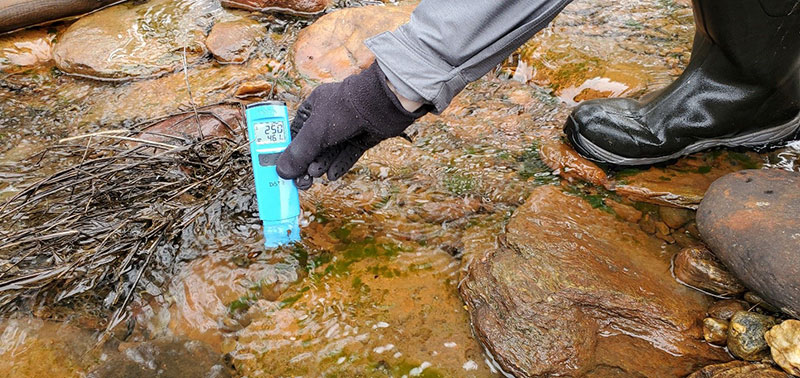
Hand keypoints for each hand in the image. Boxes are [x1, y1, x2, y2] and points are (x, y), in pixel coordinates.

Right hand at [276, 62, 427, 188]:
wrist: (383, 103)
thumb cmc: (345, 108)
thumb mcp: (316, 131)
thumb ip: (299, 153)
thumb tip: (282, 172)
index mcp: (313, 107)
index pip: (295, 133)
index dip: (288, 151)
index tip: (283, 168)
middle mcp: (328, 117)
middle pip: (312, 146)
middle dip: (306, 164)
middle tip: (301, 181)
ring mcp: (346, 128)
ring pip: (329, 152)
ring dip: (321, 165)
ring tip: (315, 176)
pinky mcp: (361, 138)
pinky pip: (347, 155)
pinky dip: (339, 165)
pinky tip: (332, 175)